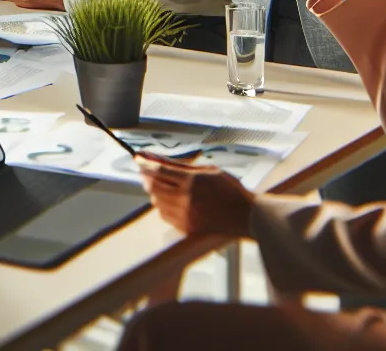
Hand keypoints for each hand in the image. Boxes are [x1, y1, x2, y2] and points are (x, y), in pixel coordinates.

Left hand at [136, 154, 253, 236]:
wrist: (246, 215)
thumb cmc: (231, 190)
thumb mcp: (209, 170)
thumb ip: (183, 166)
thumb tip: (160, 159)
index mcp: (192, 181)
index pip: (160, 170)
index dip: (146, 163)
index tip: (138, 158)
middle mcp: (186, 199)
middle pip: (154, 186)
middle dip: (147, 177)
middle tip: (146, 171)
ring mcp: (186, 215)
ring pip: (157, 202)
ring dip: (154, 191)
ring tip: (159, 185)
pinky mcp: (187, 228)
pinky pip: (165, 216)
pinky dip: (162, 207)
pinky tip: (168, 201)